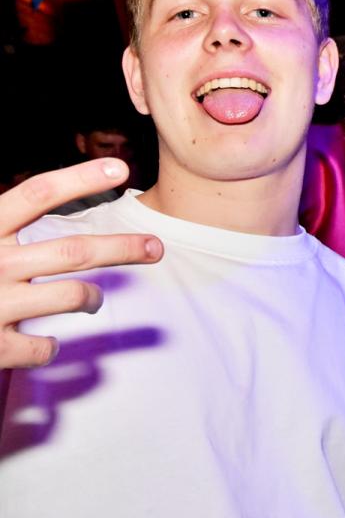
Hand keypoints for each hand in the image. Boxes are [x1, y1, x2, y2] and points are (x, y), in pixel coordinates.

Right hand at [0, 159, 162, 368]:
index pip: (36, 194)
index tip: (120, 168)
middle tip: (157, 248)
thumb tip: (44, 195)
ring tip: (93, 299)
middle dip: (124, 249)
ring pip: (73, 296)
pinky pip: (44, 349)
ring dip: (92, 298)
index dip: (80, 179)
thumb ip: (5, 221)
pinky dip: (50, 346)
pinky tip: (43, 341)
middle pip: (75, 251)